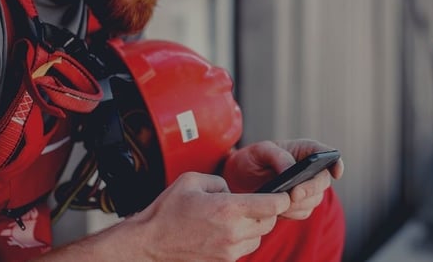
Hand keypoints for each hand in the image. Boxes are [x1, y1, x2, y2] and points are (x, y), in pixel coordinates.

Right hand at [111, 172, 290, 261]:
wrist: (149, 243)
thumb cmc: (167, 210)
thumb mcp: (193, 180)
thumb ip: (220, 181)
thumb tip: (233, 191)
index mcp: (228, 208)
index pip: (273, 205)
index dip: (283, 197)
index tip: (283, 192)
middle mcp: (233, 232)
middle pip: (270, 222)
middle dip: (267, 211)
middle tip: (253, 202)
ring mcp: (229, 251)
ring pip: (258, 237)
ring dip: (254, 226)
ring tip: (235, 217)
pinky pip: (244, 248)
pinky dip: (242, 238)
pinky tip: (225, 229)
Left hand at [222, 139, 343, 219]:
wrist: (240, 179)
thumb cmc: (252, 160)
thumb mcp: (260, 151)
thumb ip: (277, 156)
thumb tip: (291, 170)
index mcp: (305, 151)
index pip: (328, 154)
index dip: (336, 163)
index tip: (336, 172)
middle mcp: (311, 170)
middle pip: (322, 181)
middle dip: (310, 189)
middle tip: (294, 194)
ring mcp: (307, 189)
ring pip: (314, 200)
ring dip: (298, 204)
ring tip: (278, 202)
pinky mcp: (300, 205)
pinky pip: (302, 212)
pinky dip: (291, 213)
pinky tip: (277, 208)